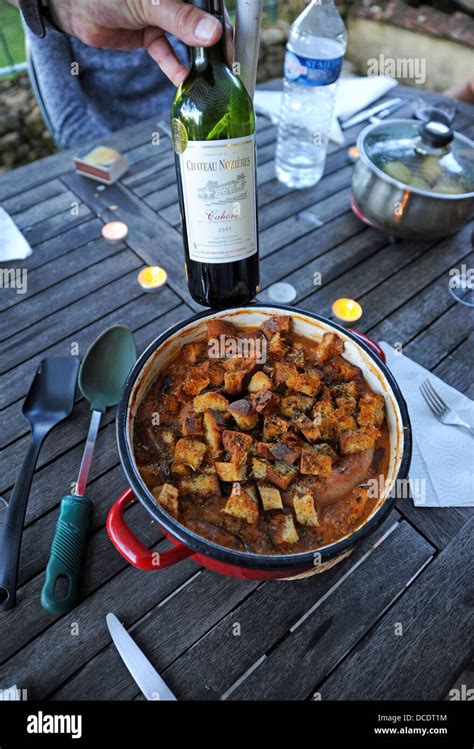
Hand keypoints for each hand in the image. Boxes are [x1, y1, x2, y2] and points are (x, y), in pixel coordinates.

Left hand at [46, 0, 232, 84]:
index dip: (221, 21)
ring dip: (196, 59)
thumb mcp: (151, 1)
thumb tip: (212, 32)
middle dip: (212, 43)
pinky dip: (174, 68)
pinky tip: (185, 82)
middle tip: (225, 63)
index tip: (234, 38)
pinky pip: (166, 53)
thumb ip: (182, 19)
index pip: (208, 4)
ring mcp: (160, 16)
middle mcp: (172, 0)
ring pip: (185, 39)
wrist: (71, 4)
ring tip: (209, 77)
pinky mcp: (147, 34)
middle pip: (201, 22)